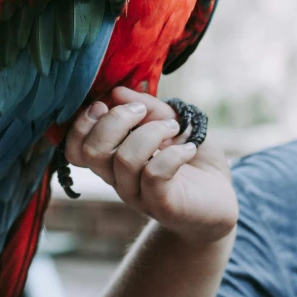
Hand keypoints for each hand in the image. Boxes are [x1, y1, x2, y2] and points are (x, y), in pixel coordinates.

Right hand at [65, 87, 237, 245]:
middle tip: (143, 112)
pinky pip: (155, 175)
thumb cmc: (190, 154)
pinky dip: (174, 154)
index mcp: (112, 158)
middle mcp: (118, 179)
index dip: (83, 122)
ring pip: (124, 160)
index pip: (75, 148)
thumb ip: (145, 105)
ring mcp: (139, 195)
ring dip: (151, 132)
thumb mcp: (170, 119)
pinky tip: (189, 149)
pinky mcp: (163, 205)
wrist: (221, 196)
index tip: (108, 103)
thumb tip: (117, 91)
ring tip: (173, 128)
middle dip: (116, 120)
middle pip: (91, 151)